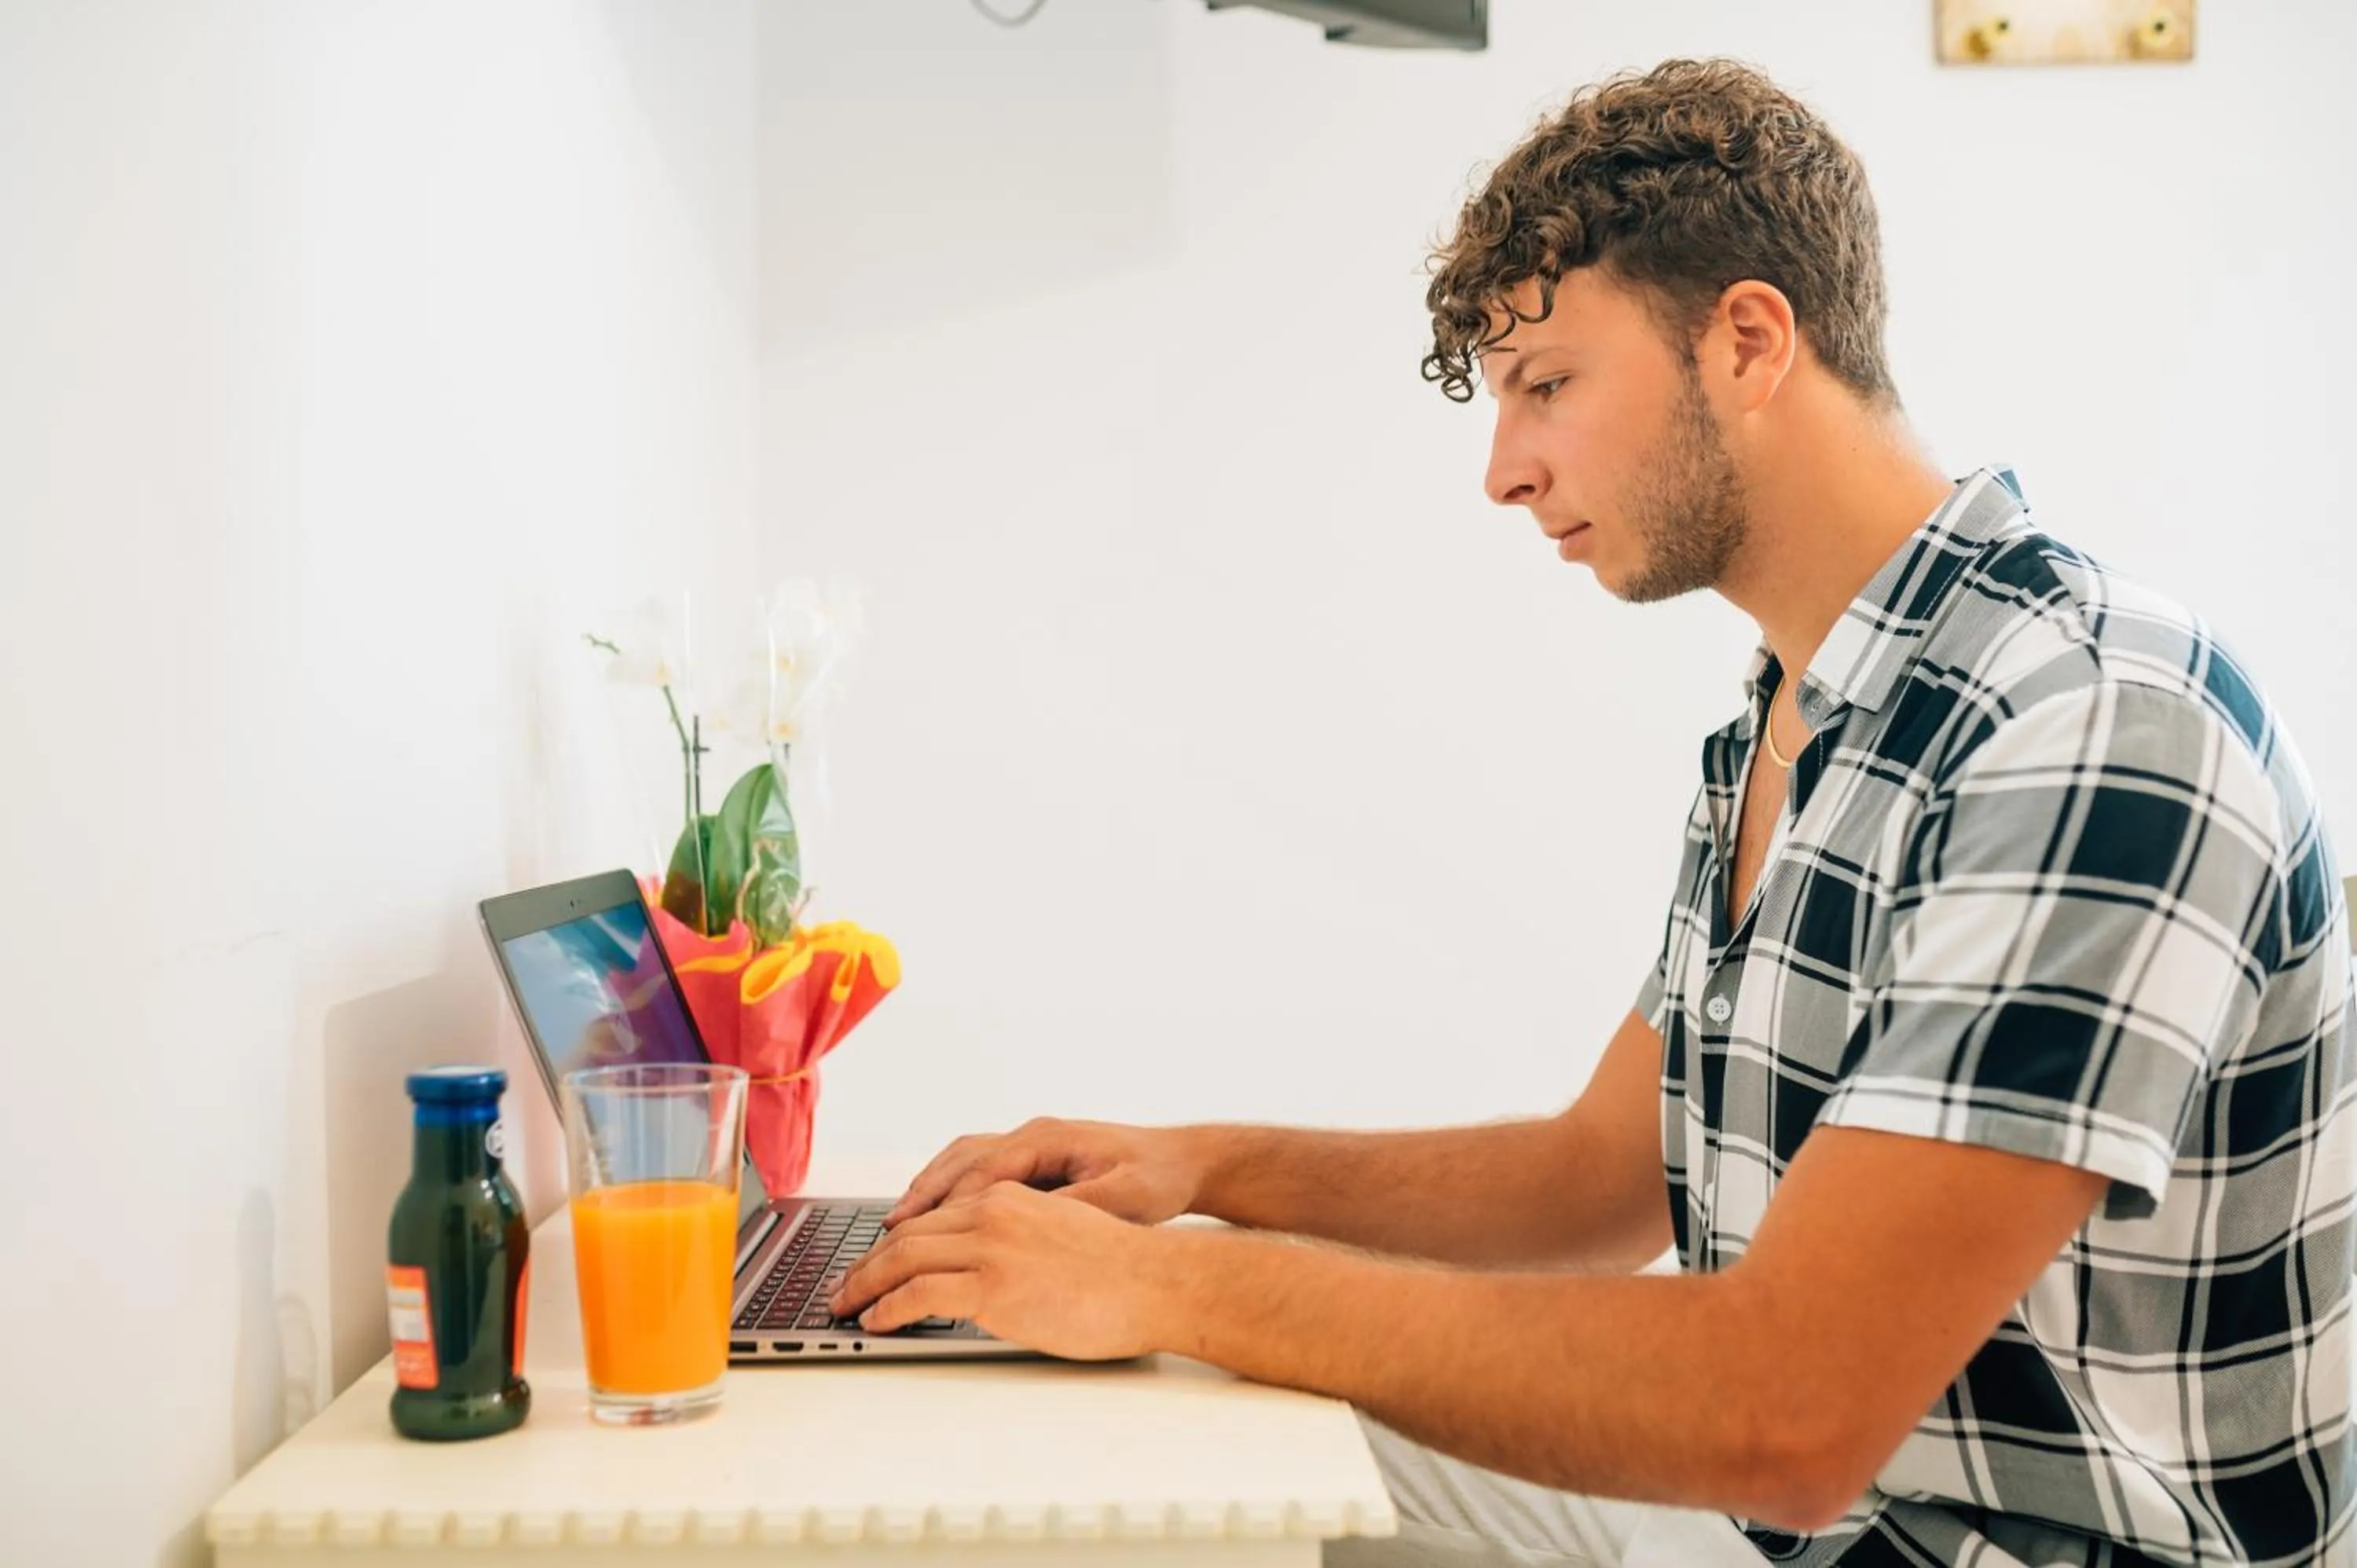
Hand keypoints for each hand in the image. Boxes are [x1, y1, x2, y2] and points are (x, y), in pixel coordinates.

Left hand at [832, 1181, 1183, 1359]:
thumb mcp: (1060, 1234)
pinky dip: (888, 1308)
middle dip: (866, 1264)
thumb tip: (988, 1268)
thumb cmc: (1120, 1270)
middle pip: (908, 1234)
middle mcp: (994, 1212)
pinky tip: (876, 1321)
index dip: (894, 1242)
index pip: (933, 1216)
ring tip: (846, 1307)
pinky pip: (919, 1294)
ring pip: (903, 1259)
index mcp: (1010, 1197)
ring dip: (865, 1286)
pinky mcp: (994, 1286)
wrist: (1154, 1282)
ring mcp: (992, 1248)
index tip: (872, 1261)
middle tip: (843, 1287)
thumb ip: (1018, 1239)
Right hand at [885, 1117, 1209, 1227]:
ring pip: (964, 1161)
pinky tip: (938, 1217)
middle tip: (889, 1231)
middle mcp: (1033, 1136)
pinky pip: (979, 1170)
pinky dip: (951, 1190)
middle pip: (960, 1160)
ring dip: (931, 1189)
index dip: (946, 1203)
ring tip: (899, 1224)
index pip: (982, 1169)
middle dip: (923, 1194)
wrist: (1184, 1162)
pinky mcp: (1036, 1161)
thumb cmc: (1157, 1178)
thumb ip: (1075, 1208)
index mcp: (1048, 1139)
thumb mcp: (1123, 1198)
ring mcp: (1032, 1146)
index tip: (914, 1232)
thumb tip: (1030, 1221)